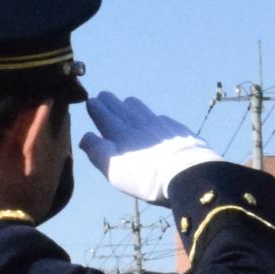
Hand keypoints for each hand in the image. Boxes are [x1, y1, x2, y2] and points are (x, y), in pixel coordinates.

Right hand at [78, 92, 223, 205]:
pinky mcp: (179, 130)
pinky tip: (155, 118)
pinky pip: (162, 118)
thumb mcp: (114, 170)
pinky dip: (153, 116)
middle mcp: (140, 125)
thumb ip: (97, 152)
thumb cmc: (147, 178)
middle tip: (104, 95)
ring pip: (142, 109)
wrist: (188, 175)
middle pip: (122, 109)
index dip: (97, 108)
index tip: (91, 100)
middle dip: (110, 102)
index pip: (105, 116)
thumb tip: (86, 136)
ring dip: (131, 105)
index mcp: (122, 135)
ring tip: (126, 102)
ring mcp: (161, 126)